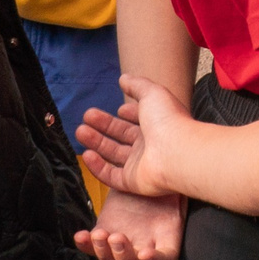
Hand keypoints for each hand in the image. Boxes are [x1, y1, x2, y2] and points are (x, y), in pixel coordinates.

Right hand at [74, 74, 188, 198]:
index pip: (139, 120)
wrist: (178, 153)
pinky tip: (86, 155)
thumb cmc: (168, 120)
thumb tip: (123, 78)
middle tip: (86, 117)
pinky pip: (111, 175)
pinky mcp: (133, 181)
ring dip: (96, 143)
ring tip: (80, 131)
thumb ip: (137, 85)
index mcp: (156, 124)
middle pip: (121, 135)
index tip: (117, 108)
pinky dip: (98, 167)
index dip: (128, 113)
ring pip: (113, 154)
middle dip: (103, 126)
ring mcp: (141, 164)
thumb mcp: (152, 93)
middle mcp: (149, 145)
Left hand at [74, 174, 185, 259]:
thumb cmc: (163, 178)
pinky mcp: (104, 233)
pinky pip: (92, 247)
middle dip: (123, 256)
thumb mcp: (172, 185)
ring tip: (99, 234)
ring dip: (103, 252)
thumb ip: (174, 189)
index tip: (146, 253)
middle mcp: (145, 246)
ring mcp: (123, 242)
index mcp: (167, 237)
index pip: (166, 259)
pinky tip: (81, 236)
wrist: (141, 172)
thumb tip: (184, 176)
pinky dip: (85, 244)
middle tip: (117, 238)